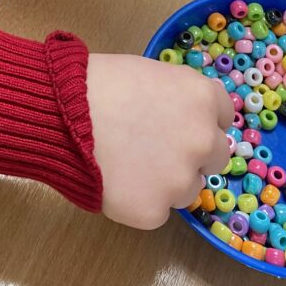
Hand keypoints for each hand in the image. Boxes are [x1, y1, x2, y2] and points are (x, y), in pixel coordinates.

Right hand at [86, 53, 232, 228]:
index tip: (180, 121)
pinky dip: (140, 199)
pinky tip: (114, 181)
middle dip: (191, 153)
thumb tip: (180, 115)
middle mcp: (203, 140)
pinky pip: (157, 209)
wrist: (61, 114)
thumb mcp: (150, 73)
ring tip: (128, 163)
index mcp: (202, 99)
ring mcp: (181, 180)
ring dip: (167, 180)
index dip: (200, 119)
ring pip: (187, 188)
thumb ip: (177, 97)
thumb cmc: (100, 83)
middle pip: (214, 156)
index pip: (223, 116)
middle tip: (156, 147)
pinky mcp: (155, 211)